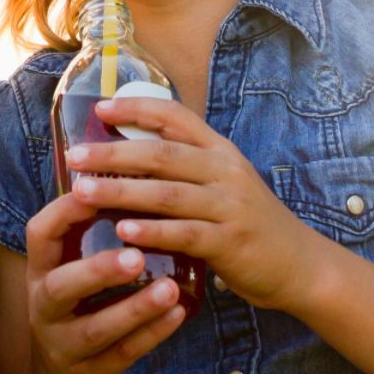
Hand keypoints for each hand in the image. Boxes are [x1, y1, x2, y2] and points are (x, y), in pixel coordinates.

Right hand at [19, 191, 187, 373]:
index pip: (40, 235)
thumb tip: (124, 169)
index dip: (64, 211)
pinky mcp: (90, 373)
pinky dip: (152, 335)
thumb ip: (86, 231)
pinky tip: (178, 314)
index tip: (96, 189)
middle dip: (97, 270)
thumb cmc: (75, 306)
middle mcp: (44, 306)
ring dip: (134, 309)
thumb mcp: (67, 268)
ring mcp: (64, 344)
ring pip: (95, 329)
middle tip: (136, 255)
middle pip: (62, 287)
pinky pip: (123, 355)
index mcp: (41, 271)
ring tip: (170, 288)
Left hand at [65, 96, 322, 311]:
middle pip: (162, 154)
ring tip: (83, 191)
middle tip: (75, 156)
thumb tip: (128, 155)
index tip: (100, 109)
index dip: (137, 109)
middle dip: (114, 153)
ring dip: (121, 191)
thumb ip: (186, 168)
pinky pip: (185, 233)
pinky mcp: (230, 242)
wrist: (299, 264)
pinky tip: (123, 231)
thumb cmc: (249, 223)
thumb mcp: (224, 183)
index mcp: (220, 150)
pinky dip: (152, 231)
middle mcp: (226, 171)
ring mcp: (229, 205)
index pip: (176, 116)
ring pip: (167, 193)